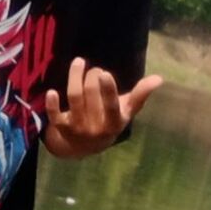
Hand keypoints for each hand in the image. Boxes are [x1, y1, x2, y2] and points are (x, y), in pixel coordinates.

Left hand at [44, 57, 162, 157]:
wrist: (84, 147)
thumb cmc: (109, 121)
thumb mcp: (126, 112)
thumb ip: (140, 95)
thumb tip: (159, 78)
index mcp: (114, 123)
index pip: (111, 106)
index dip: (107, 90)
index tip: (104, 73)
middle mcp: (96, 127)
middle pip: (90, 94)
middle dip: (91, 76)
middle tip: (95, 71)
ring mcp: (78, 128)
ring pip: (74, 98)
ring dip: (75, 77)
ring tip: (79, 62)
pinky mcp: (61, 127)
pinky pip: (54, 115)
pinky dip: (52, 104)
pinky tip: (51, 91)